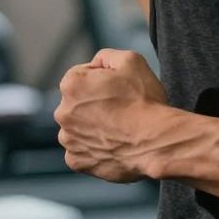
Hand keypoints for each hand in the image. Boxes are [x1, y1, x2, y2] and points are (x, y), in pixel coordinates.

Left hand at [54, 49, 168, 182]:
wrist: (156, 142)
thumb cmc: (144, 101)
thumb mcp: (130, 60)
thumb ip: (106, 56)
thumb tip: (96, 64)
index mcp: (71, 84)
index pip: (82, 75)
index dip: (104, 80)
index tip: (120, 90)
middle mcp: (63, 112)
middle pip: (78, 103)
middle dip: (95, 104)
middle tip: (121, 110)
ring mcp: (68, 139)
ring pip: (78, 128)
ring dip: (92, 127)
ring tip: (119, 130)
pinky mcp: (77, 162)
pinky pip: (82, 152)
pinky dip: (94, 150)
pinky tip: (113, 146)